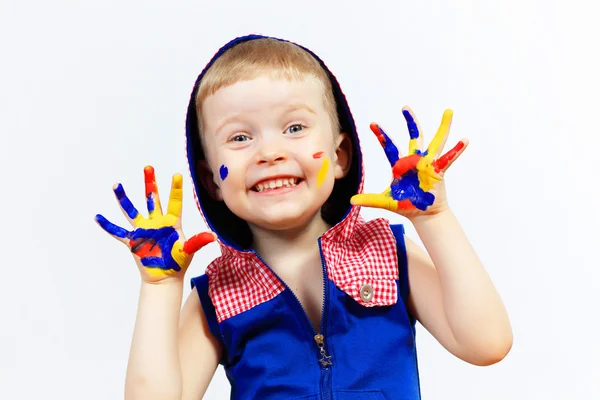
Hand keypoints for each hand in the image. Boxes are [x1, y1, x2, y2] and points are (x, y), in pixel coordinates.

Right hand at [95, 166, 215, 282]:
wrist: (165, 277)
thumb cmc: (178, 263)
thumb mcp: (188, 251)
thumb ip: (198, 242)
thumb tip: (214, 237)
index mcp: (172, 223)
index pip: (174, 202)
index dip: (176, 189)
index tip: (177, 174)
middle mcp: (157, 223)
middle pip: (153, 199)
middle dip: (150, 183)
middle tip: (148, 167)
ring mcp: (144, 230)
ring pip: (132, 210)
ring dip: (124, 199)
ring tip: (116, 185)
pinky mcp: (133, 241)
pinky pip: (118, 232)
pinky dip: (108, 226)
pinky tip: (98, 217)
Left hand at [351, 107, 467, 219]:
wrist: (423, 215)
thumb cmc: (406, 206)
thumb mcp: (385, 201)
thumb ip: (369, 199)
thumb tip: (351, 201)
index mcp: (400, 165)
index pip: (389, 146)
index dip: (381, 135)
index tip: (373, 123)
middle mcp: (414, 160)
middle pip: (414, 136)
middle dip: (410, 122)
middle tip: (405, 107)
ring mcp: (428, 164)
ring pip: (436, 141)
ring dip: (443, 127)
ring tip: (448, 111)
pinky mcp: (438, 170)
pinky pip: (448, 158)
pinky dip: (457, 150)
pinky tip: (464, 140)